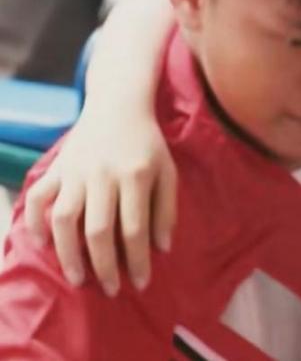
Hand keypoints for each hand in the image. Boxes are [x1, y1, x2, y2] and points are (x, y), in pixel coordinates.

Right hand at [23, 107, 176, 295]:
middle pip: (98, 230)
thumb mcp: (168, 171)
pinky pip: (38, 197)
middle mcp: (103, 174)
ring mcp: (75, 171)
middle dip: (104, 266)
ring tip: (78, 279)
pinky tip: (42, 244)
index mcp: (136, 175)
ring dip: (67, 254)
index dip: (137, 259)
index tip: (141, 283)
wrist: (118, 105)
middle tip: (109, 290)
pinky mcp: (56, 167)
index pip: (135, 227)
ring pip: (64, 218)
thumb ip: (166, 209)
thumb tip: (161, 248)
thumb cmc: (147, 144)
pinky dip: (36, 222)